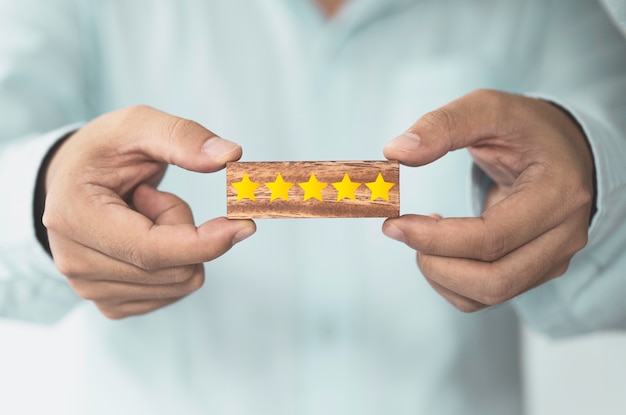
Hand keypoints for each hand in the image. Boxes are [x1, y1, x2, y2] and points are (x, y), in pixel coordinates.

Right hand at [43, 106, 255, 318]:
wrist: (73, 180)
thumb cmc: (105, 150)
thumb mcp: (139, 125)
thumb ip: (184, 136)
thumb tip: (231, 155)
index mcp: (73, 216)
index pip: (152, 251)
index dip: (206, 242)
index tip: (245, 224)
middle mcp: (74, 263)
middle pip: (175, 270)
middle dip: (185, 227)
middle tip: (154, 197)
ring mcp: (89, 289)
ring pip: (180, 283)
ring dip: (179, 243)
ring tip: (143, 214)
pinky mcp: (110, 303)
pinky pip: (174, 293)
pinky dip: (174, 262)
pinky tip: (143, 236)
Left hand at [382, 89, 593, 311]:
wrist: (563, 150)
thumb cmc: (525, 128)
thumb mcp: (489, 108)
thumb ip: (444, 125)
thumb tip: (395, 152)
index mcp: (558, 194)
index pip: (492, 238)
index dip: (436, 238)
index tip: (394, 224)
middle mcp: (564, 235)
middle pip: (493, 281)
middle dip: (435, 263)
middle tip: (401, 230)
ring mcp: (554, 259)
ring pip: (489, 295)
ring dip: (440, 274)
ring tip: (423, 232)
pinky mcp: (536, 270)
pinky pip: (487, 295)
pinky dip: (451, 280)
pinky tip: (442, 245)